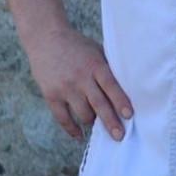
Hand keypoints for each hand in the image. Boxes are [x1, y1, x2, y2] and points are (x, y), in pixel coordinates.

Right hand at [24, 26, 133, 141]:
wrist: (45, 38)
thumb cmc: (77, 46)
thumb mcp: (96, 51)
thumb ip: (107, 69)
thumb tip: (127, 89)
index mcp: (94, 64)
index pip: (110, 85)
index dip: (120, 101)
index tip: (129, 115)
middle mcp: (80, 77)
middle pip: (98, 104)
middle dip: (110, 121)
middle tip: (120, 137)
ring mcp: (65, 88)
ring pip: (82, 113)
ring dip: (93, 122)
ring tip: (100, 127)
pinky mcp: (51, 95)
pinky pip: (62, 118)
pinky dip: (72, 129)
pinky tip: (80, 136)